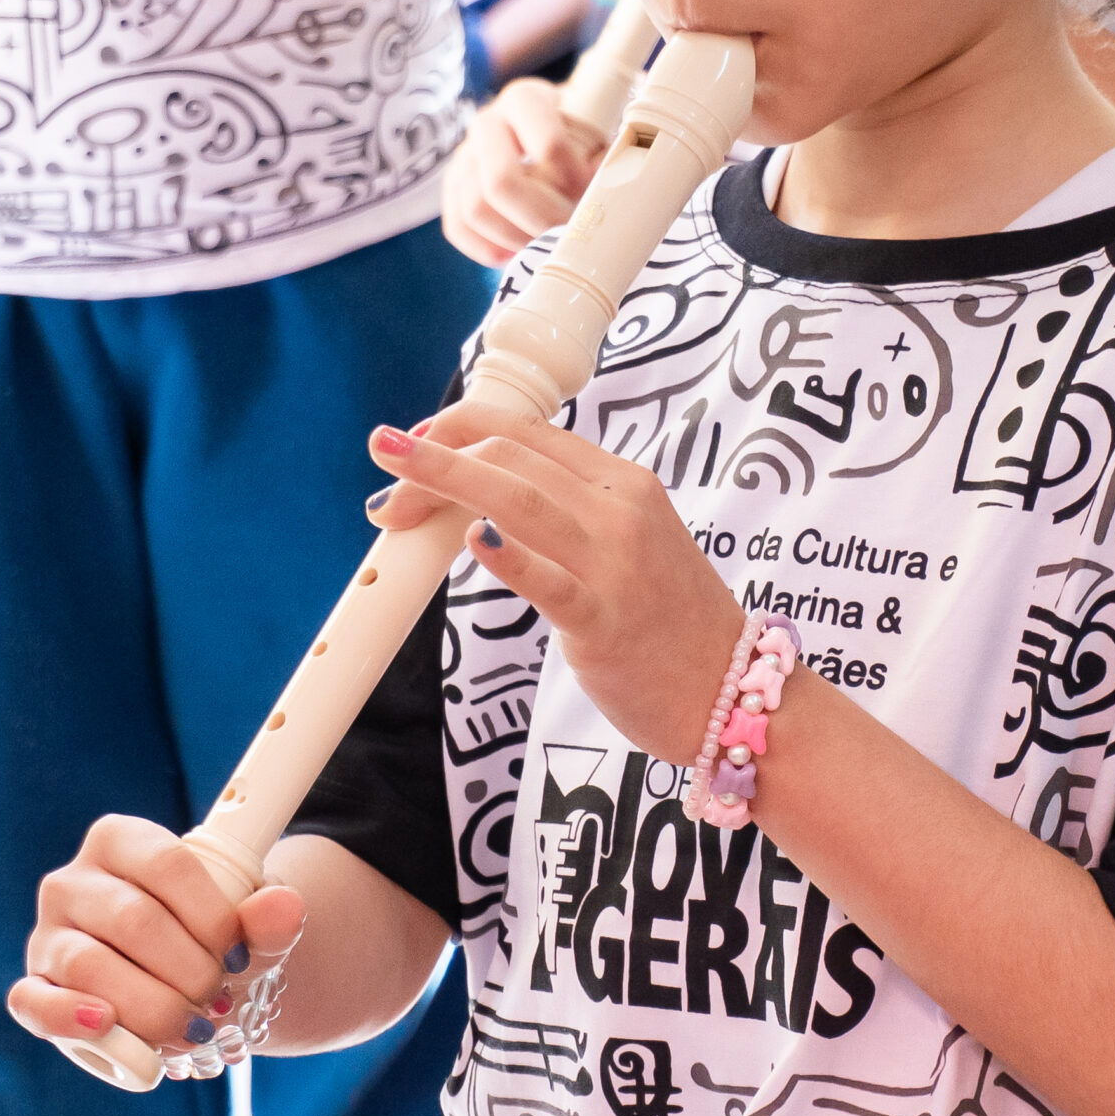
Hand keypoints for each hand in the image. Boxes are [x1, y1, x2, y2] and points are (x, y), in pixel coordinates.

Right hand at [8, 814, 305, 1057]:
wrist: (184, 979)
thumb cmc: (210, 937)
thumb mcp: (248, 923)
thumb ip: (269, 917)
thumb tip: (284, 907)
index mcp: (121, 840)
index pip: (166, 863)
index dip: (211, 914)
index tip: (239, 953)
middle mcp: (73, 881)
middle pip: (133, 919)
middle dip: (189, 969)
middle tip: (219, 998)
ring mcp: (48, 934)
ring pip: (88, 964)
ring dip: (150, 1004)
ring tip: (191, 1025)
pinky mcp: (33, 986)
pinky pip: (34, 1001)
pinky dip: (69, 1017)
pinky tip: (108, 1025)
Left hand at [370, 419, 742, 758]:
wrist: (730, 689)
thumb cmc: (667, 621)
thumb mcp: (626, 543)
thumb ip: (567, 513)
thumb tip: (481, 501)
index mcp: (624, 482)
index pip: (527, 430)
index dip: (459, 427)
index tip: (414, 441)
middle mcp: (621, 509)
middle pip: (511, 457)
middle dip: (435, 459)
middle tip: (385, 475)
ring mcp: (616, 562)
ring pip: (518, 500)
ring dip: (444, 483)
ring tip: (392, 491)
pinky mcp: (606, 619)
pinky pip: (547, 577)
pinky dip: (506, 553)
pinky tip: (469, 539)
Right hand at [441, 78, 604, 265]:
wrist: (545, 132)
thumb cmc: (579, 135)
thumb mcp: (596, 133)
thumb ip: (602, 160)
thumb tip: (602, 200)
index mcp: (527, 99)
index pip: (548, 144)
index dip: (572, 181)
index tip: (589, 196)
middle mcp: (487, 122)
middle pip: (501, 181)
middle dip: (540, 218)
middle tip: (565, 234)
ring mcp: (464, 155)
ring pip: (475, 209)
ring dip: (515, 238)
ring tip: (544, 245)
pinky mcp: (452, 186)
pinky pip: (457, 227)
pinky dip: (487, 249)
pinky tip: (516, 253)